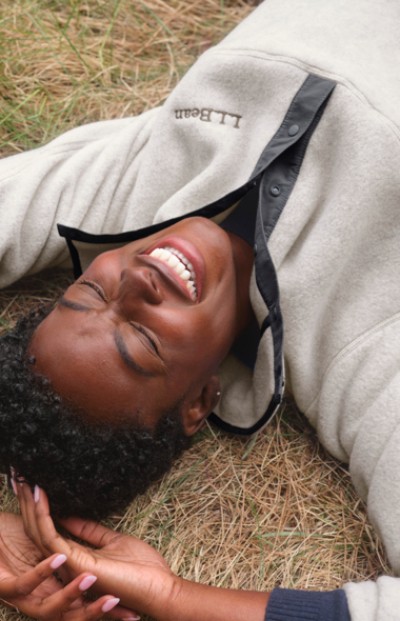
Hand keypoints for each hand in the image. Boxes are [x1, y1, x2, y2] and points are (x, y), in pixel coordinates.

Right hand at [18, 484, 177, 618]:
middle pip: (39, 533)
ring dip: (32, 508)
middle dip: (29, 507)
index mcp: (76, 559)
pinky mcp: (76, 563)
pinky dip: (43, 516)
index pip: (49, 533)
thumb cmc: (142, 569)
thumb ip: (90, 531)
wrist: (158, 589)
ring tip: (27, 484)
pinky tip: (40, 497)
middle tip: (23, 482)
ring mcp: (70, 565)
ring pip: (40, 534)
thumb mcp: (113, 541)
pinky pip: (51, 538)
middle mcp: (68, 564)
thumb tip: (71, 517)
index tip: (36, 489)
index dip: (40, 511)